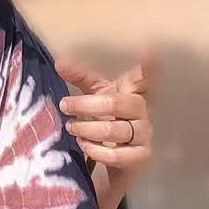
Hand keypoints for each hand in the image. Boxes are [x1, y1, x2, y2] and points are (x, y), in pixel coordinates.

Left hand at [54, 55, 156, 174]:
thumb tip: (59, 63)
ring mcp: (144, 133)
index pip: (143, 78)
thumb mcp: (95, 93)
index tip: (150, 53)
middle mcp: (142, 109)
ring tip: (70, 127)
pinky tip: (83, 144)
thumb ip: (79, 77)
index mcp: (133, 90)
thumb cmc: (109, 114)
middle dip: (84, 105)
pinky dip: (95, 150)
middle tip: (64, 106)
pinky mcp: (141, 156)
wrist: (121, 152)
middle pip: (113, 103)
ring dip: (86, 129)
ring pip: (113, 130)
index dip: (148, 69)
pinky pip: (116, 155)